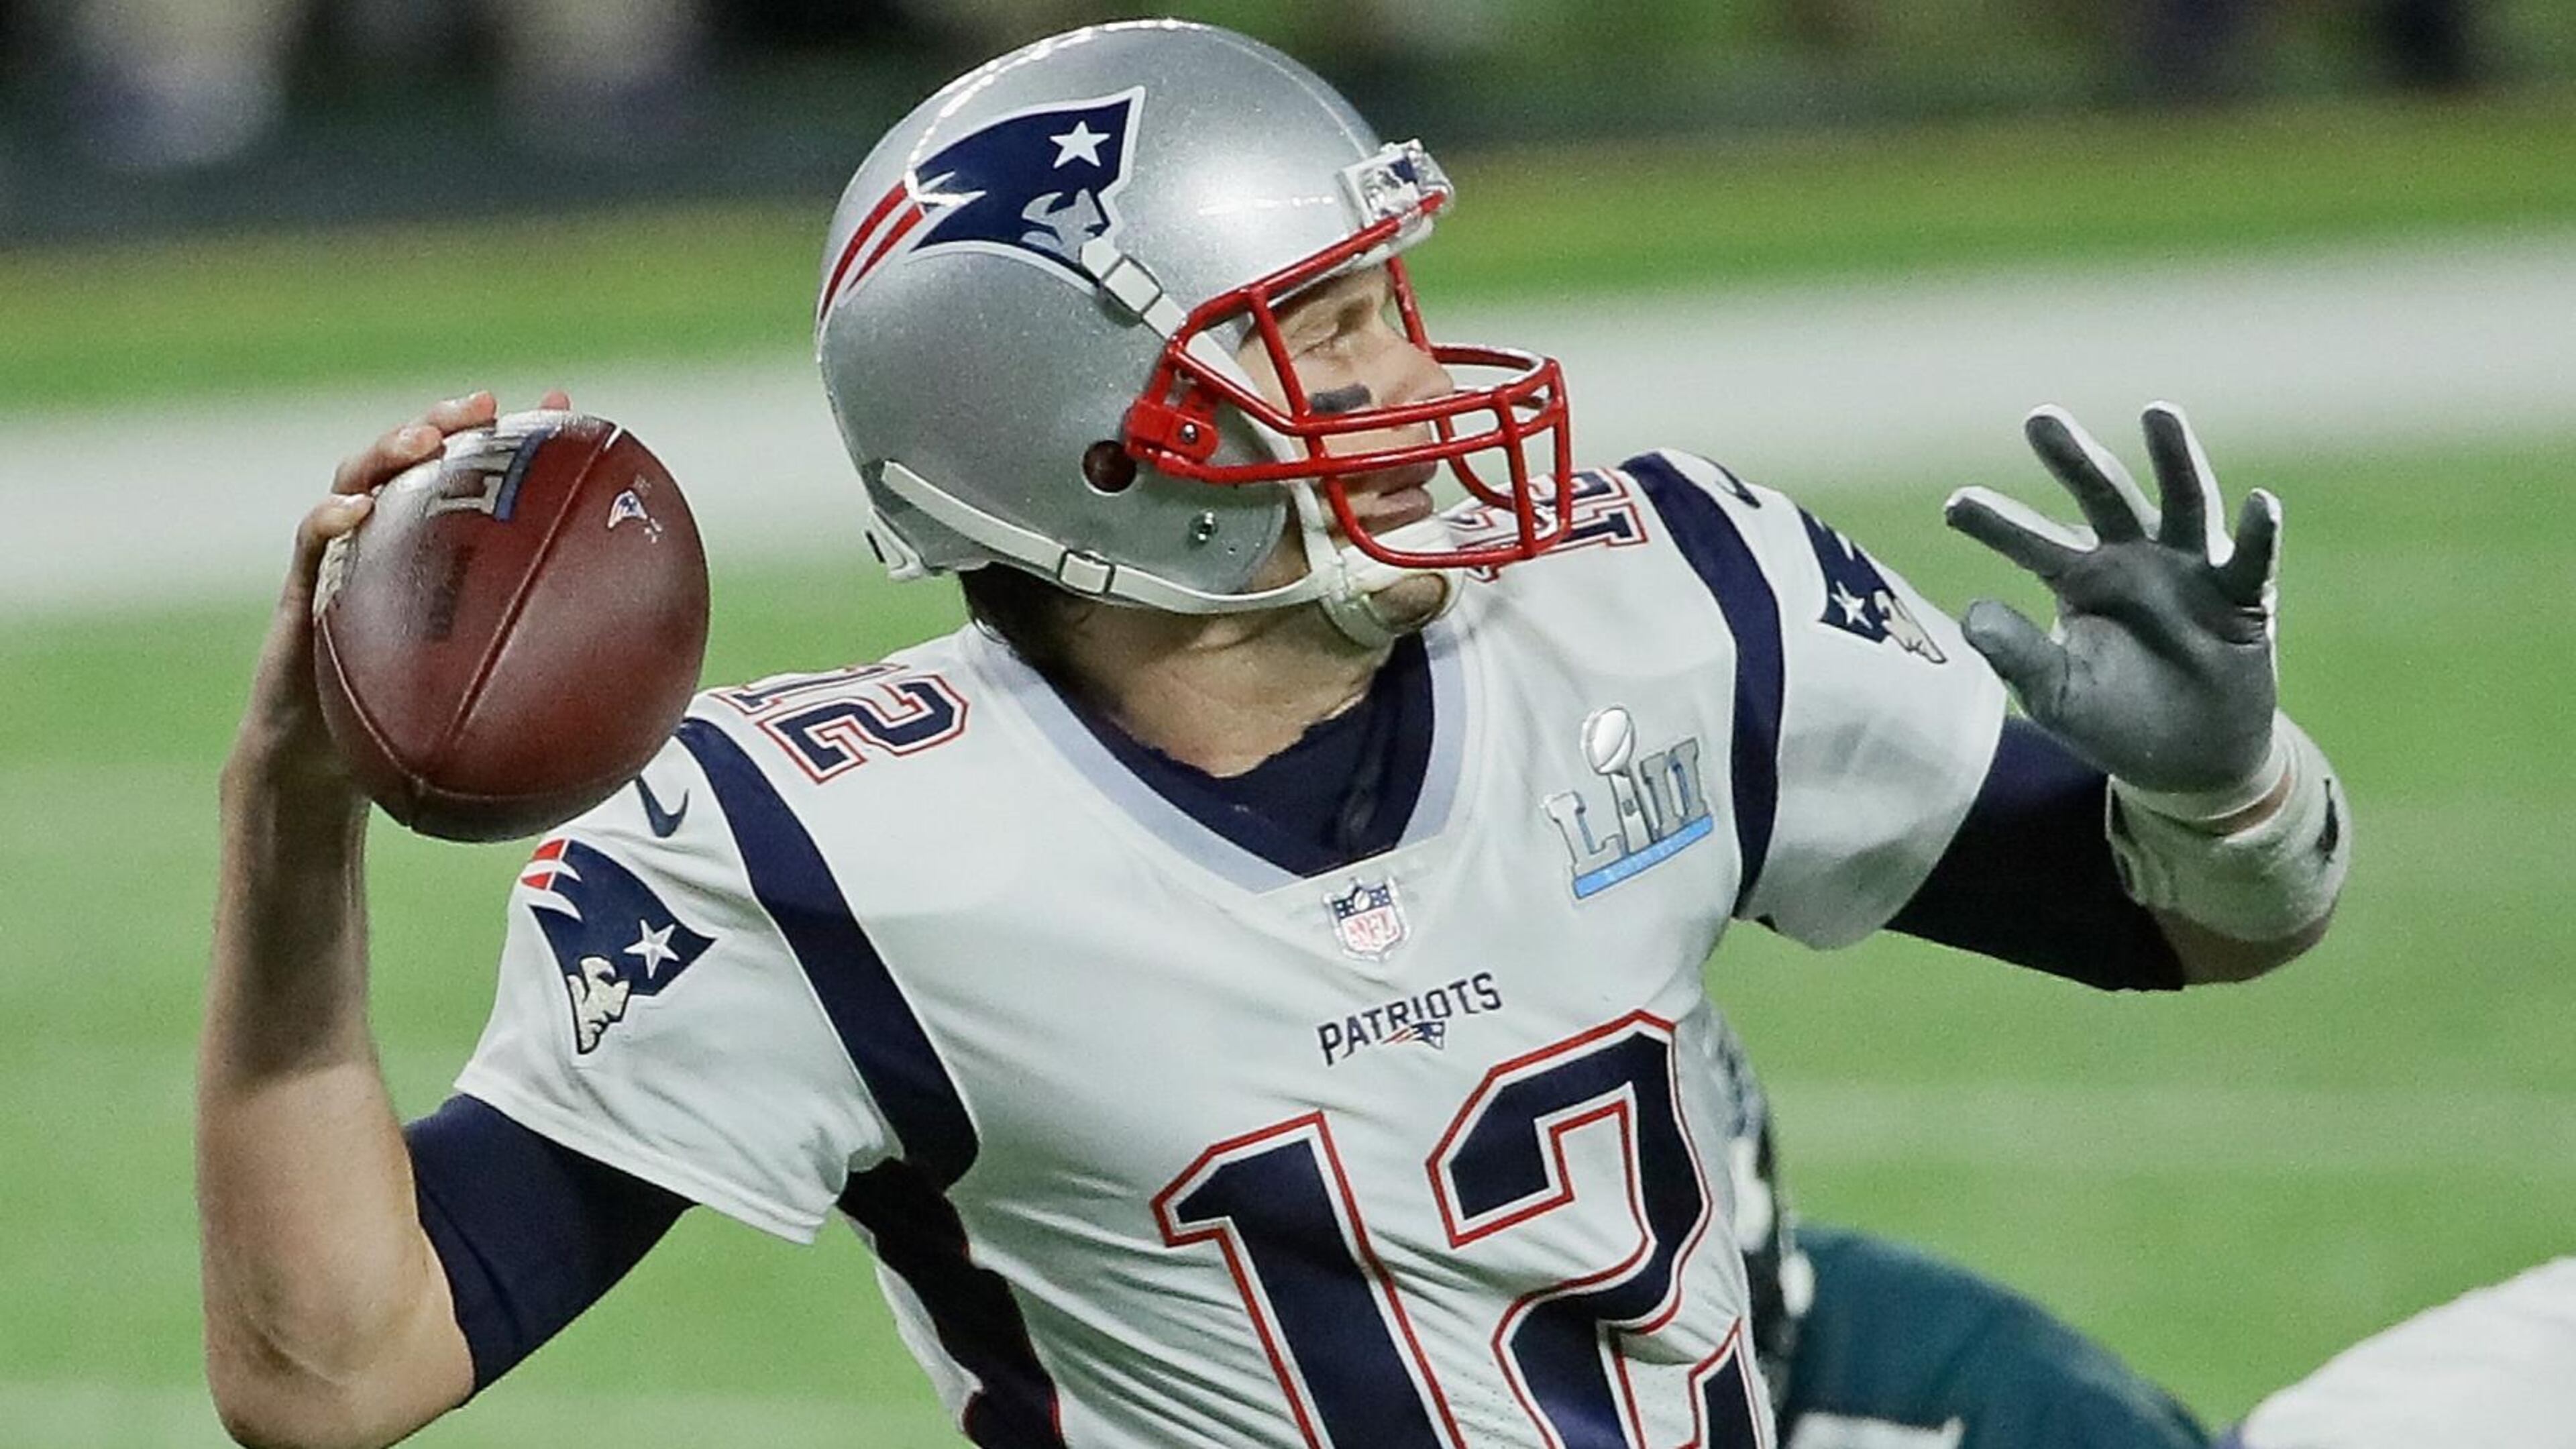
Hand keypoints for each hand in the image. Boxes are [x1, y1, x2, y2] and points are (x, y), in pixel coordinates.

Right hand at [224, 389, 569, 801]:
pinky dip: (330, 519)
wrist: (327, 761)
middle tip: (482, 406)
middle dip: (445, 422)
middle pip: (413, 461)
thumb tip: (654, 671)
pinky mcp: (300, 590)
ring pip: (356, 481)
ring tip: (425, 440)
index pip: (470, 477)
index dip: (510, 439)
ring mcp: (338, 558)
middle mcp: (385, 541)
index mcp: (432, 550)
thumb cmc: (412, 716)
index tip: (560, 408)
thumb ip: (549, 660)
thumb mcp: (489, 682)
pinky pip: (310, 545)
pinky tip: (356, 511)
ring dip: (388, 451)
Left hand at [1944, 403, 2281, 801]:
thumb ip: (2017, 655)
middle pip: (2101, 495)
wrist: (2187, 758)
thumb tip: (1970, 613)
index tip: (1953, 506)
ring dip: (2174, 457)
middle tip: (2038, 419)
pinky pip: (2253, 560)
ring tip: (2157, 412)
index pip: (2031, 541)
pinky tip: (2260, 502)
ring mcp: (2191, 569)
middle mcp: (2134, 557)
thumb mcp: (2056, 693)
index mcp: (2079, 577)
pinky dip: (2258, 532)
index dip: (1996, 523)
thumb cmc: (2113, 717)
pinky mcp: (2244, 596)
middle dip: (2073, 458)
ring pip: (2182, 501)